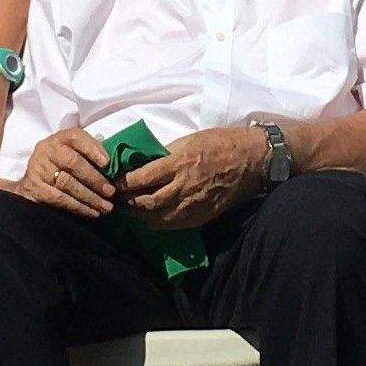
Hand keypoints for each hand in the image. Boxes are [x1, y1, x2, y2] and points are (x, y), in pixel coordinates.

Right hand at [14, 130, 115, 219]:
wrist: (34, 183)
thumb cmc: (62, 165)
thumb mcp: (73, 153)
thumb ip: (90, 154)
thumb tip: (113, 166)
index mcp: (59, 139)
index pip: (75, 137)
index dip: (92, 148)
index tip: (107, 163)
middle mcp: (46, 150)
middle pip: (72, 162)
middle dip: (94, 178)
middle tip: (111, 191)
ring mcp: (39, 170)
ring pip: (67, 183)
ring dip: (90, 197)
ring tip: (105, 206)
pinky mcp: (35, 189)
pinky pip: (60, 199)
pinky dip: (78, 207)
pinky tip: (92, 212)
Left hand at [123, 126, 264, 230]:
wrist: (251, 159)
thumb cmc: (219, 142)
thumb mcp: (188, 140)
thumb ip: (166, 156)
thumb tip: (144, 166)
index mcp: (178, 163)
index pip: (141, 178)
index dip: (123, 184)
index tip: (114, 183)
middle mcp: (183, 186)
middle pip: (146, 203)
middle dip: (128, 203)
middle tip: (118, 201)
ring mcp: (193, 204)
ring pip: (158, 218)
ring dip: (140, 216)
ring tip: (131, 211)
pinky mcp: (202, 216)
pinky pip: (174, 225)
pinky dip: (158, 224)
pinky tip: (150, 220)